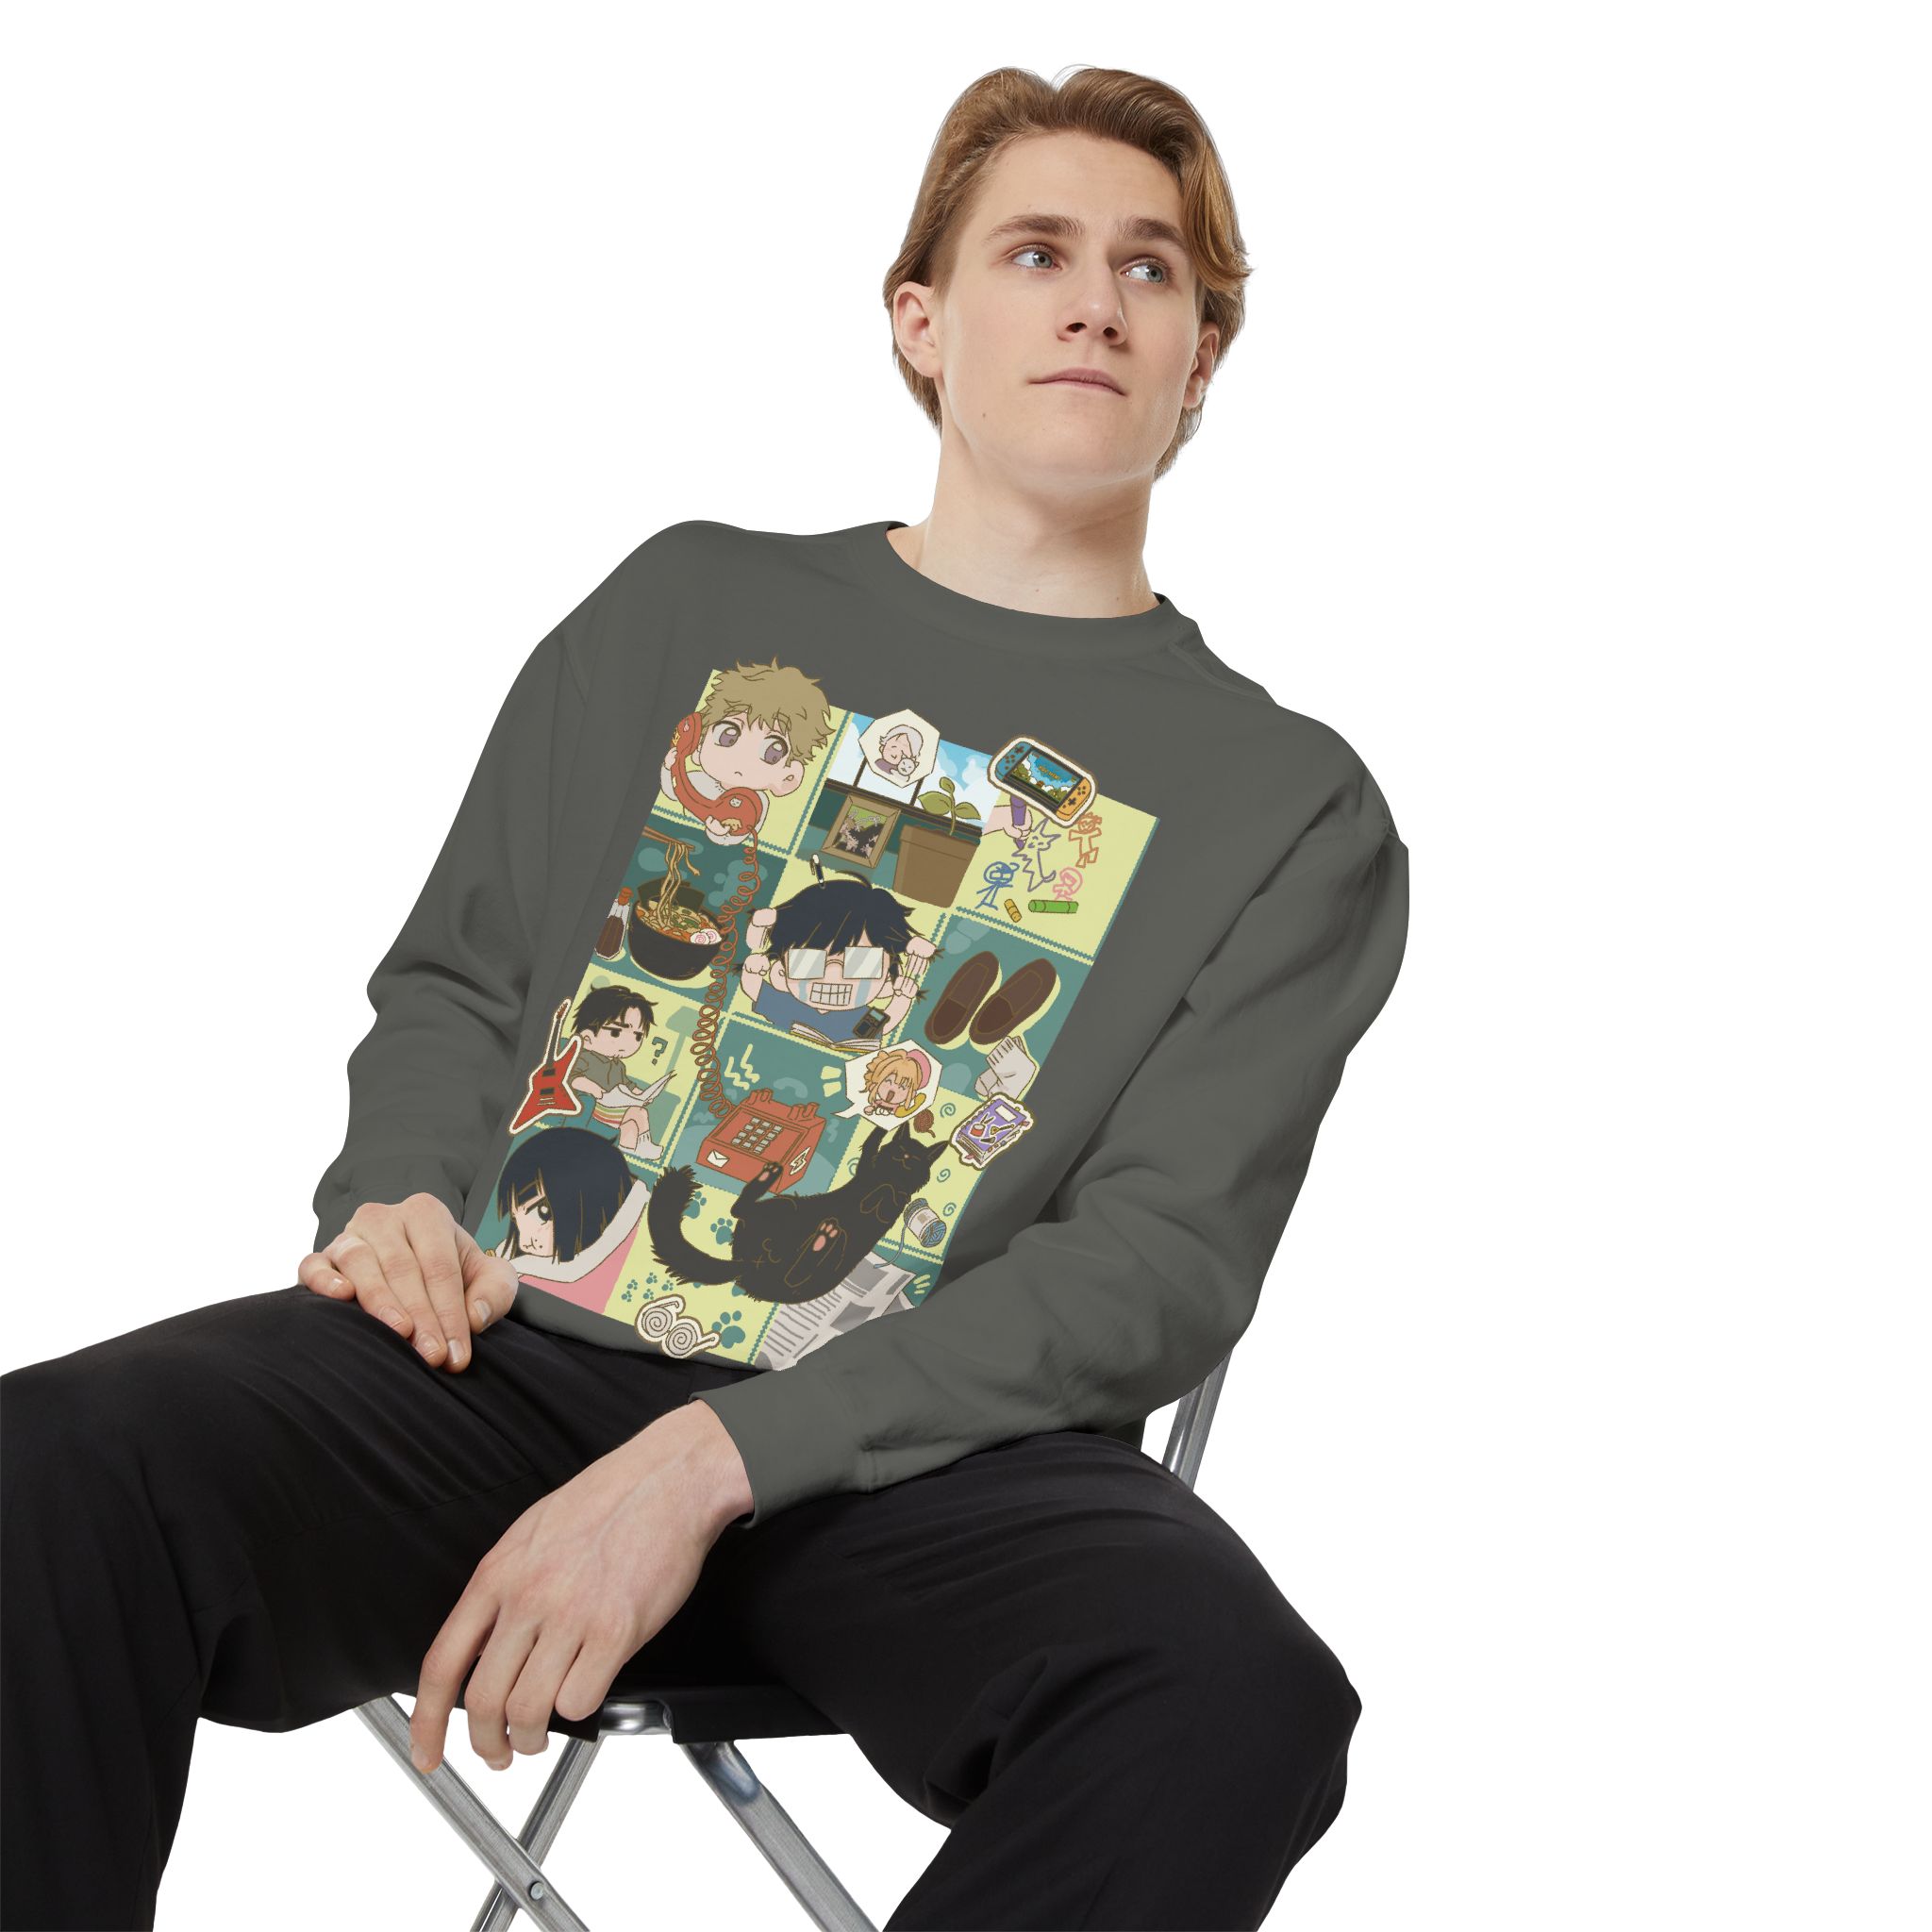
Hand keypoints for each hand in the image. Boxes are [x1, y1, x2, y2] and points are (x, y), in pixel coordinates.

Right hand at [298, 1192, 517, 1372]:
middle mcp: (384, 1218)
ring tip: (399, 1333)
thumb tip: (474, 1317)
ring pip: (361, 1263)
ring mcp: (349, 1236)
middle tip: (431, 1355)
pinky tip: (341, 1296)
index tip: (456, 1353)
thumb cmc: (455, 1276)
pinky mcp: (320, 1258)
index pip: (440, 1267)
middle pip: (403, 1268)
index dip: (450, 1312)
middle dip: (421, 1316)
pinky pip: (314, 1265)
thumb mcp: (488, 1278)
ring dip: (380, 1301)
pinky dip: (323, 1279)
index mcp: (426, 1214)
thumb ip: (495, 1292)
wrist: (417, 1272)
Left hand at [407, 1402, 751, 1774]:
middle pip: (483, 1701)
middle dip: (486, 1744)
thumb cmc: (608, 1500)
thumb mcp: (531, 1534)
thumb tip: (486, 1643)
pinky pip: (581, 1700)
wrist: (668, 1478)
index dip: (427, 1721)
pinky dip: (579, 1711)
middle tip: (498, 1753)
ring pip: (528, 1711)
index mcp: (498, 1574)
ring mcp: (571, 1615)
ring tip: (540, 1737)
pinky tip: (586, 1692)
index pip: (442, 1663)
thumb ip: (504, 1588)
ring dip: (531, 1739)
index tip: (428, 1752)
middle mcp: (528, 1597)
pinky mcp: (616, 1630)